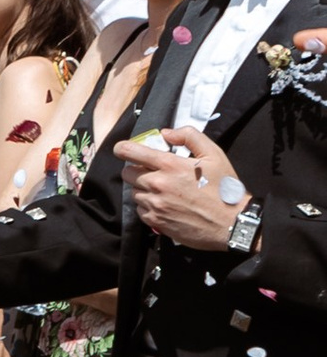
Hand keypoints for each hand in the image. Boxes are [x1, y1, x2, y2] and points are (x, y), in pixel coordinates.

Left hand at [116, 121, 245, 250]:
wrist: (233, 223)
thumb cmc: (224, 188)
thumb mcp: (213, 154)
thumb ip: (189, 136)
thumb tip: (165, 134)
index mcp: (169, 165)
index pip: (130, 151)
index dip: (122, 148)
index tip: (123, 150)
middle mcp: (157, 184)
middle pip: (127, 173)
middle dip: (136, 170)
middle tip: (153, 173)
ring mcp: (155, 205)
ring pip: (134, 193)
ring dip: (143, 189)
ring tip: (163, 191)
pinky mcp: (156, 223)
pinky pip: (141, 211)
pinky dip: (148, 207)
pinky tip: (165, 205)